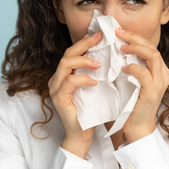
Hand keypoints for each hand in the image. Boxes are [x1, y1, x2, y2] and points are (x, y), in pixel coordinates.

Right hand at [48, 31, 102, 157]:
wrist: (83, 133)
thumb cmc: (91, 110)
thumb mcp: (96, 87)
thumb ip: (97, 72)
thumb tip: (112, 55)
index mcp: (66, 74)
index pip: (74, 52)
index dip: (86, 41)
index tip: (101, 34)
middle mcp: (58, 78)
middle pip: (68, 54)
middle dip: (85, 44)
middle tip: (100, 38)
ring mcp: (56, 88)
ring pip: (65, 65)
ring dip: (83, 61)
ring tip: (99, 63)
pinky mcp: (59, 99)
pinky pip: (69, 83)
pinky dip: (82, 79)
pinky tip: (95, 81)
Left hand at [116, 28, 168, 142]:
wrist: (136, 127)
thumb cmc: (131, 104)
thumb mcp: (131, 81)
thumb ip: (129, 66)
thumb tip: (115, 48)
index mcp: (159, 71)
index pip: (150, 47)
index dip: (135, 37)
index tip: (119, 32)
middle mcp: (163, 75)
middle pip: (152, 48)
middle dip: (134, 37)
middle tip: (118, 33)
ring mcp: (159, 83)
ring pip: (152, 56)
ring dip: (135, 48)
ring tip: (120, 46)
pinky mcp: (152, 92)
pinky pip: (145, 74)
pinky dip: (133, 67)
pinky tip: (123, 67)